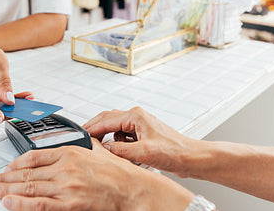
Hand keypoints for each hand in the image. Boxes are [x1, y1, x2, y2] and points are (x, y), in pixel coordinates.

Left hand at [0, 139, 193, 210]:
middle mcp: (64, 168)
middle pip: (26, 173)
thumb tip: (78, 139)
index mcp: (69, 152)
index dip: (16, 163)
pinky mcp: (70, 204)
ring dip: (6, 190)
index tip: (6, 168)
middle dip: (3, 177)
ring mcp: (65, 187)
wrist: (132, 188)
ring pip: (28, 188)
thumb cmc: (118, 171)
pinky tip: (9, 202)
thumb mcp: (97, 149)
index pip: (34, 156)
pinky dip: (22, 203)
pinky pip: (40, 204)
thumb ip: (83, 144)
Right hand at [83, 107, 200, 176]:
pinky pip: (124, 138)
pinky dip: (120, 146)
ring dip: (111, 140)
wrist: (192, 158)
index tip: (81, 136)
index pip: (106, 119)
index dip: (91, 128)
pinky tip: (125, 155)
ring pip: (116, 129)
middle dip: (96, 130)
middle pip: (108, 120)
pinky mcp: (143, 135)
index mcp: (136, 116)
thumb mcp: (144, 153)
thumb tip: (106, 148)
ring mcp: (140, 126)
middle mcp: (137, 117)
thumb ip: (120, 150)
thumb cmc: (175, 151)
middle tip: (85, 140)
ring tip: (110, 152)